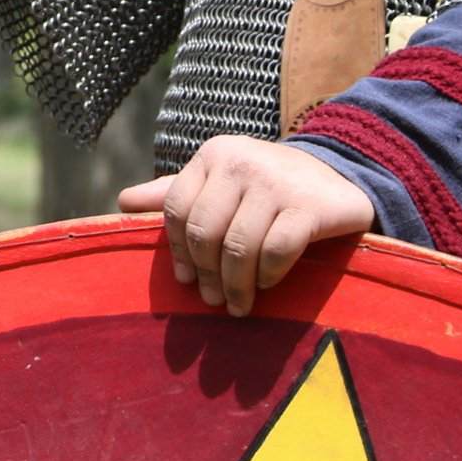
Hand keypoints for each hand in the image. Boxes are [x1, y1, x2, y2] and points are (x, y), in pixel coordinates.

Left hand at [119, 135, 373, 315]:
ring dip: (235, 285)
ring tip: (236, 306)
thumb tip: (123, 203)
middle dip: (205, 274)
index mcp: (213, 155)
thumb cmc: (267, 187)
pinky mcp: (309, 206)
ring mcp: (276, 182)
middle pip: (204, 231)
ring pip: (238, 246)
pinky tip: (266, 285)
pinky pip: (276, 251)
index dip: (177, 249)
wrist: (338, 177)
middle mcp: (241, 161)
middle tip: (212, 300)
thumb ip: (175, 192)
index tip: (184, 279)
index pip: (177, 208)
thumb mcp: (221, 181)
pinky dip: (267, 275)